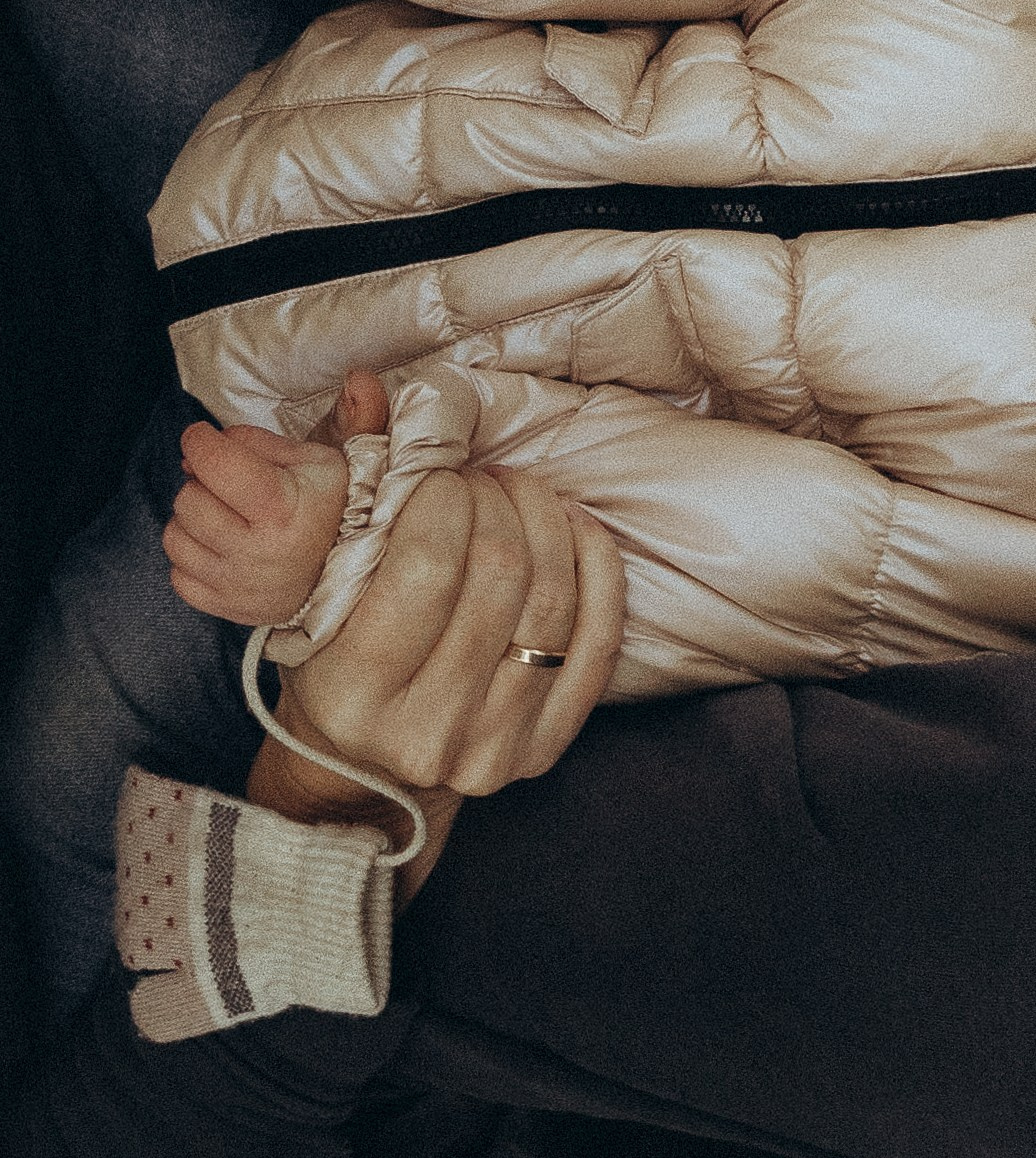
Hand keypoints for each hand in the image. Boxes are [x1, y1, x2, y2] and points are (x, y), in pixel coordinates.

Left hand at [164, 417, 351, 627]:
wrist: (353, 572)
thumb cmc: (329, 509)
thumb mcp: (314, 459)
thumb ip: (257, 439)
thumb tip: (203, 442)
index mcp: (282, 507)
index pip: (216, 463)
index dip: (199, 440)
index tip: (201, 436)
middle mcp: (258, 550)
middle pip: (188, 500)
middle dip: (201, 482)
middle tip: (225, 484)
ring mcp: (240, 584)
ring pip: (175, 539)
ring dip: (192, 521)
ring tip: (222, 517)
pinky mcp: (228, 608)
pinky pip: (179, 577)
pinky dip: (193, 558)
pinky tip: (220, 548)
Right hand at [249, 464, 624, 895]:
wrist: (366, 769)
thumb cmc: (334, 659)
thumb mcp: (317, 582)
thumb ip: (348, 484)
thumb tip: (369, 388)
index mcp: (352, 693)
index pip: (426, 566)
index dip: (445, 499)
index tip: (440, 478)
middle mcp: (425, 733)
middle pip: (498, 578)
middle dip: (497, 504)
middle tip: (484, 481)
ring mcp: (491, 749)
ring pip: (552, 603)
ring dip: (546, 523)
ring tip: (520, 495)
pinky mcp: (544, 751)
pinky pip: (597, 641)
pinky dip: (597, 569)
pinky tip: (576, 528)